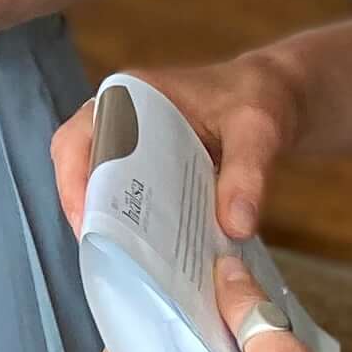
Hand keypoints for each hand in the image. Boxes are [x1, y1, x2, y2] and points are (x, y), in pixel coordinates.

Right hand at [49, 42, 305, 240]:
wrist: (277, 93)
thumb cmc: (262, 97)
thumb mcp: (259, 130)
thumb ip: (248, 173)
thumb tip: (234, 228)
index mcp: (131, 95)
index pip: (79, 137)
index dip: (73, 181)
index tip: (89, 224)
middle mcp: (120, 116)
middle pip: (78, 164)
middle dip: (85, 209)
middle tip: (105, 253)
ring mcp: (132, 142)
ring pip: (97, 182)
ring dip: (106, 218)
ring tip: (123, 259)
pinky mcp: (149, 166)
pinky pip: (127, 194)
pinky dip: (133, 221)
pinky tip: (151, 251)